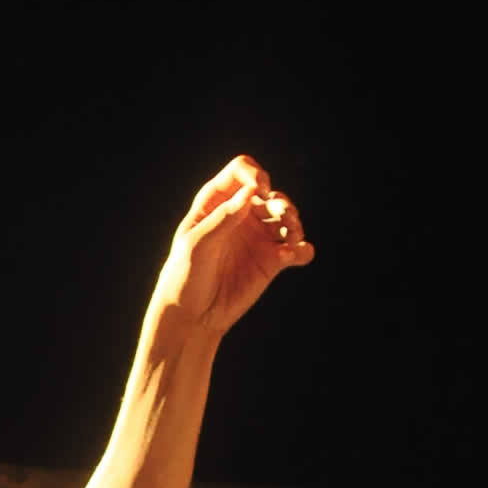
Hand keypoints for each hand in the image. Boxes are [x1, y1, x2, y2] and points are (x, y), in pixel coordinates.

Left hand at [151, 154, 313, 339]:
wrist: (193, 316)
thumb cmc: (185, 276)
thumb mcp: (196, 245)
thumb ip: (223, 219)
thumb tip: (250, 194)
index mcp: (217, 201)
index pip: (241, 171)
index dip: (254, 174)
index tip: (261, 190)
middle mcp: (241, 213)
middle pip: (270, 193)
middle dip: (281, 201)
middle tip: (284, 216)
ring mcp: (259, 236)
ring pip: (287, 217)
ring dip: (294, 222)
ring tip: (291, 237)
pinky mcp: (273, 260)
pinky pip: (297, 249)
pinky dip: (302, 250)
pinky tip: (295, 256)